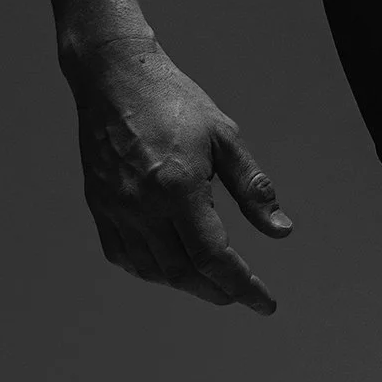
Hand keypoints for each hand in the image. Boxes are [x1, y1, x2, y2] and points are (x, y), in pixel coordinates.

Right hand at [69, 35, 288, 314]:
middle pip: (183, 271)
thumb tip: (281, 231)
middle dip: (216, 291)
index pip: (214, 255)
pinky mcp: (99, 204)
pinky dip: (150, 271)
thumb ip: (253, 187)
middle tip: (240, 294)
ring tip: (211, 283)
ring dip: (186, 284)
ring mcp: (116, 208)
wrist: (114, 77)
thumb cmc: (175, 101)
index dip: (242, 285)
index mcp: (178, 186)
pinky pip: (123, 255)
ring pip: (152, 270)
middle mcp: (143, 204)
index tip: (264, 303)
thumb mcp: (225, 136)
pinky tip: (169, 267)